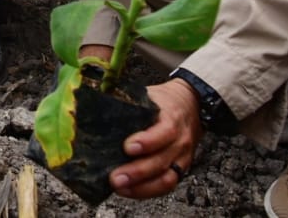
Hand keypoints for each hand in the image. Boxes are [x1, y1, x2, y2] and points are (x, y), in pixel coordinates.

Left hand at [109, 79, 201, 198]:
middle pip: (161, 161)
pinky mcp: (180, 169)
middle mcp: (179, 141)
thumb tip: (95, 100)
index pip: (164, 132)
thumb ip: (129, 101)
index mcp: (171, 119)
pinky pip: (166, 185)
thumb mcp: (150, 95)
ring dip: (142, 187)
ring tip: (120, 188)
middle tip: (115, 178)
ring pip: (166, 179)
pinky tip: (129, 191)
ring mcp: (181, 157)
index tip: (127, 147)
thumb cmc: (163, 101)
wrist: (192, 104)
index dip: (147, 142)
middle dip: (137, 172)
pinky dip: (147, 191)